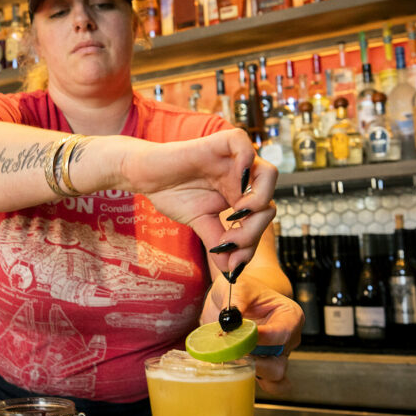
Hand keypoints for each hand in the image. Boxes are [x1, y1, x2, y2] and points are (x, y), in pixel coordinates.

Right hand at [121, 129, 276, 255]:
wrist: (145, 177)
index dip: (251, 242)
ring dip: (259, 198)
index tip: (231, 261)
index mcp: (241, 196)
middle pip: (269, 202)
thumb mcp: (200, 224)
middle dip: (253, 228)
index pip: (261, 220)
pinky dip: (247, 161)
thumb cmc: (172, 194)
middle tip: (229, 240)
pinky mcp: (220, 142)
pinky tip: (235, 183)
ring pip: (269, 174)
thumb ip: (218, 244)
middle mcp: (243, 178)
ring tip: (237, 213)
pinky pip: (244, 144)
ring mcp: (234, 160)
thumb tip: (231, 272)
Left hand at [202, 274, 302, 395]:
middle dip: (254, 361)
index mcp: (289, 316)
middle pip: (279, 362)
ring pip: (273, 377)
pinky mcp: (264, 367)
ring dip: (251, 373)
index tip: (239, 336)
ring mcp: (277, 356)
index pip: (282, 332)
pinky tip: (232, 371)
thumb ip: (235, 301)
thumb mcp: (237, 286)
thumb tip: (229, 321)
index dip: (261, 338)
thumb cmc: (242, 289)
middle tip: (231, 352)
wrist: (236, 297)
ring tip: (230, 361)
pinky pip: (265, 384)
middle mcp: (288, 340)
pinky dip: (250, 382)